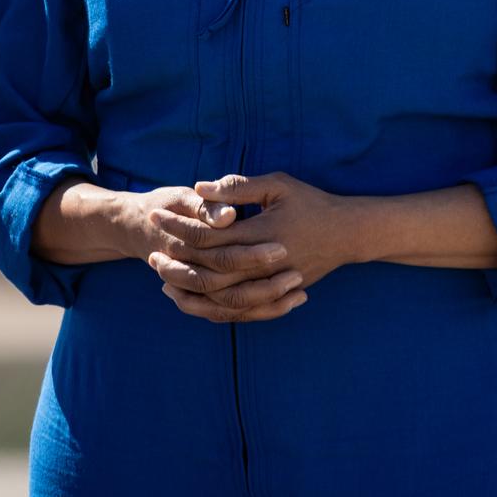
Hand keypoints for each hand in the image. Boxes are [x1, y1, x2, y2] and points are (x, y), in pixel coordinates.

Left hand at [147, 172, 354, 321]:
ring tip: (161, 275)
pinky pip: (233, 311)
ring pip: (217, 297)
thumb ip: (239, 187)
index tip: (157, 214)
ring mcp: (267, 285)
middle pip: (205, 270)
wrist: (345, 234)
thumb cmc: (311, 204)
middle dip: (174, 260)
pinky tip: (188, 298)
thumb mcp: (278, 185)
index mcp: (259, 233)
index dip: (178, 225)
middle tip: (151, 248)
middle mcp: (261, 265)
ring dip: (185, 288)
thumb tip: (201, 187)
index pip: (206, 234)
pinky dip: (207, 308)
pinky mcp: (272, 297)